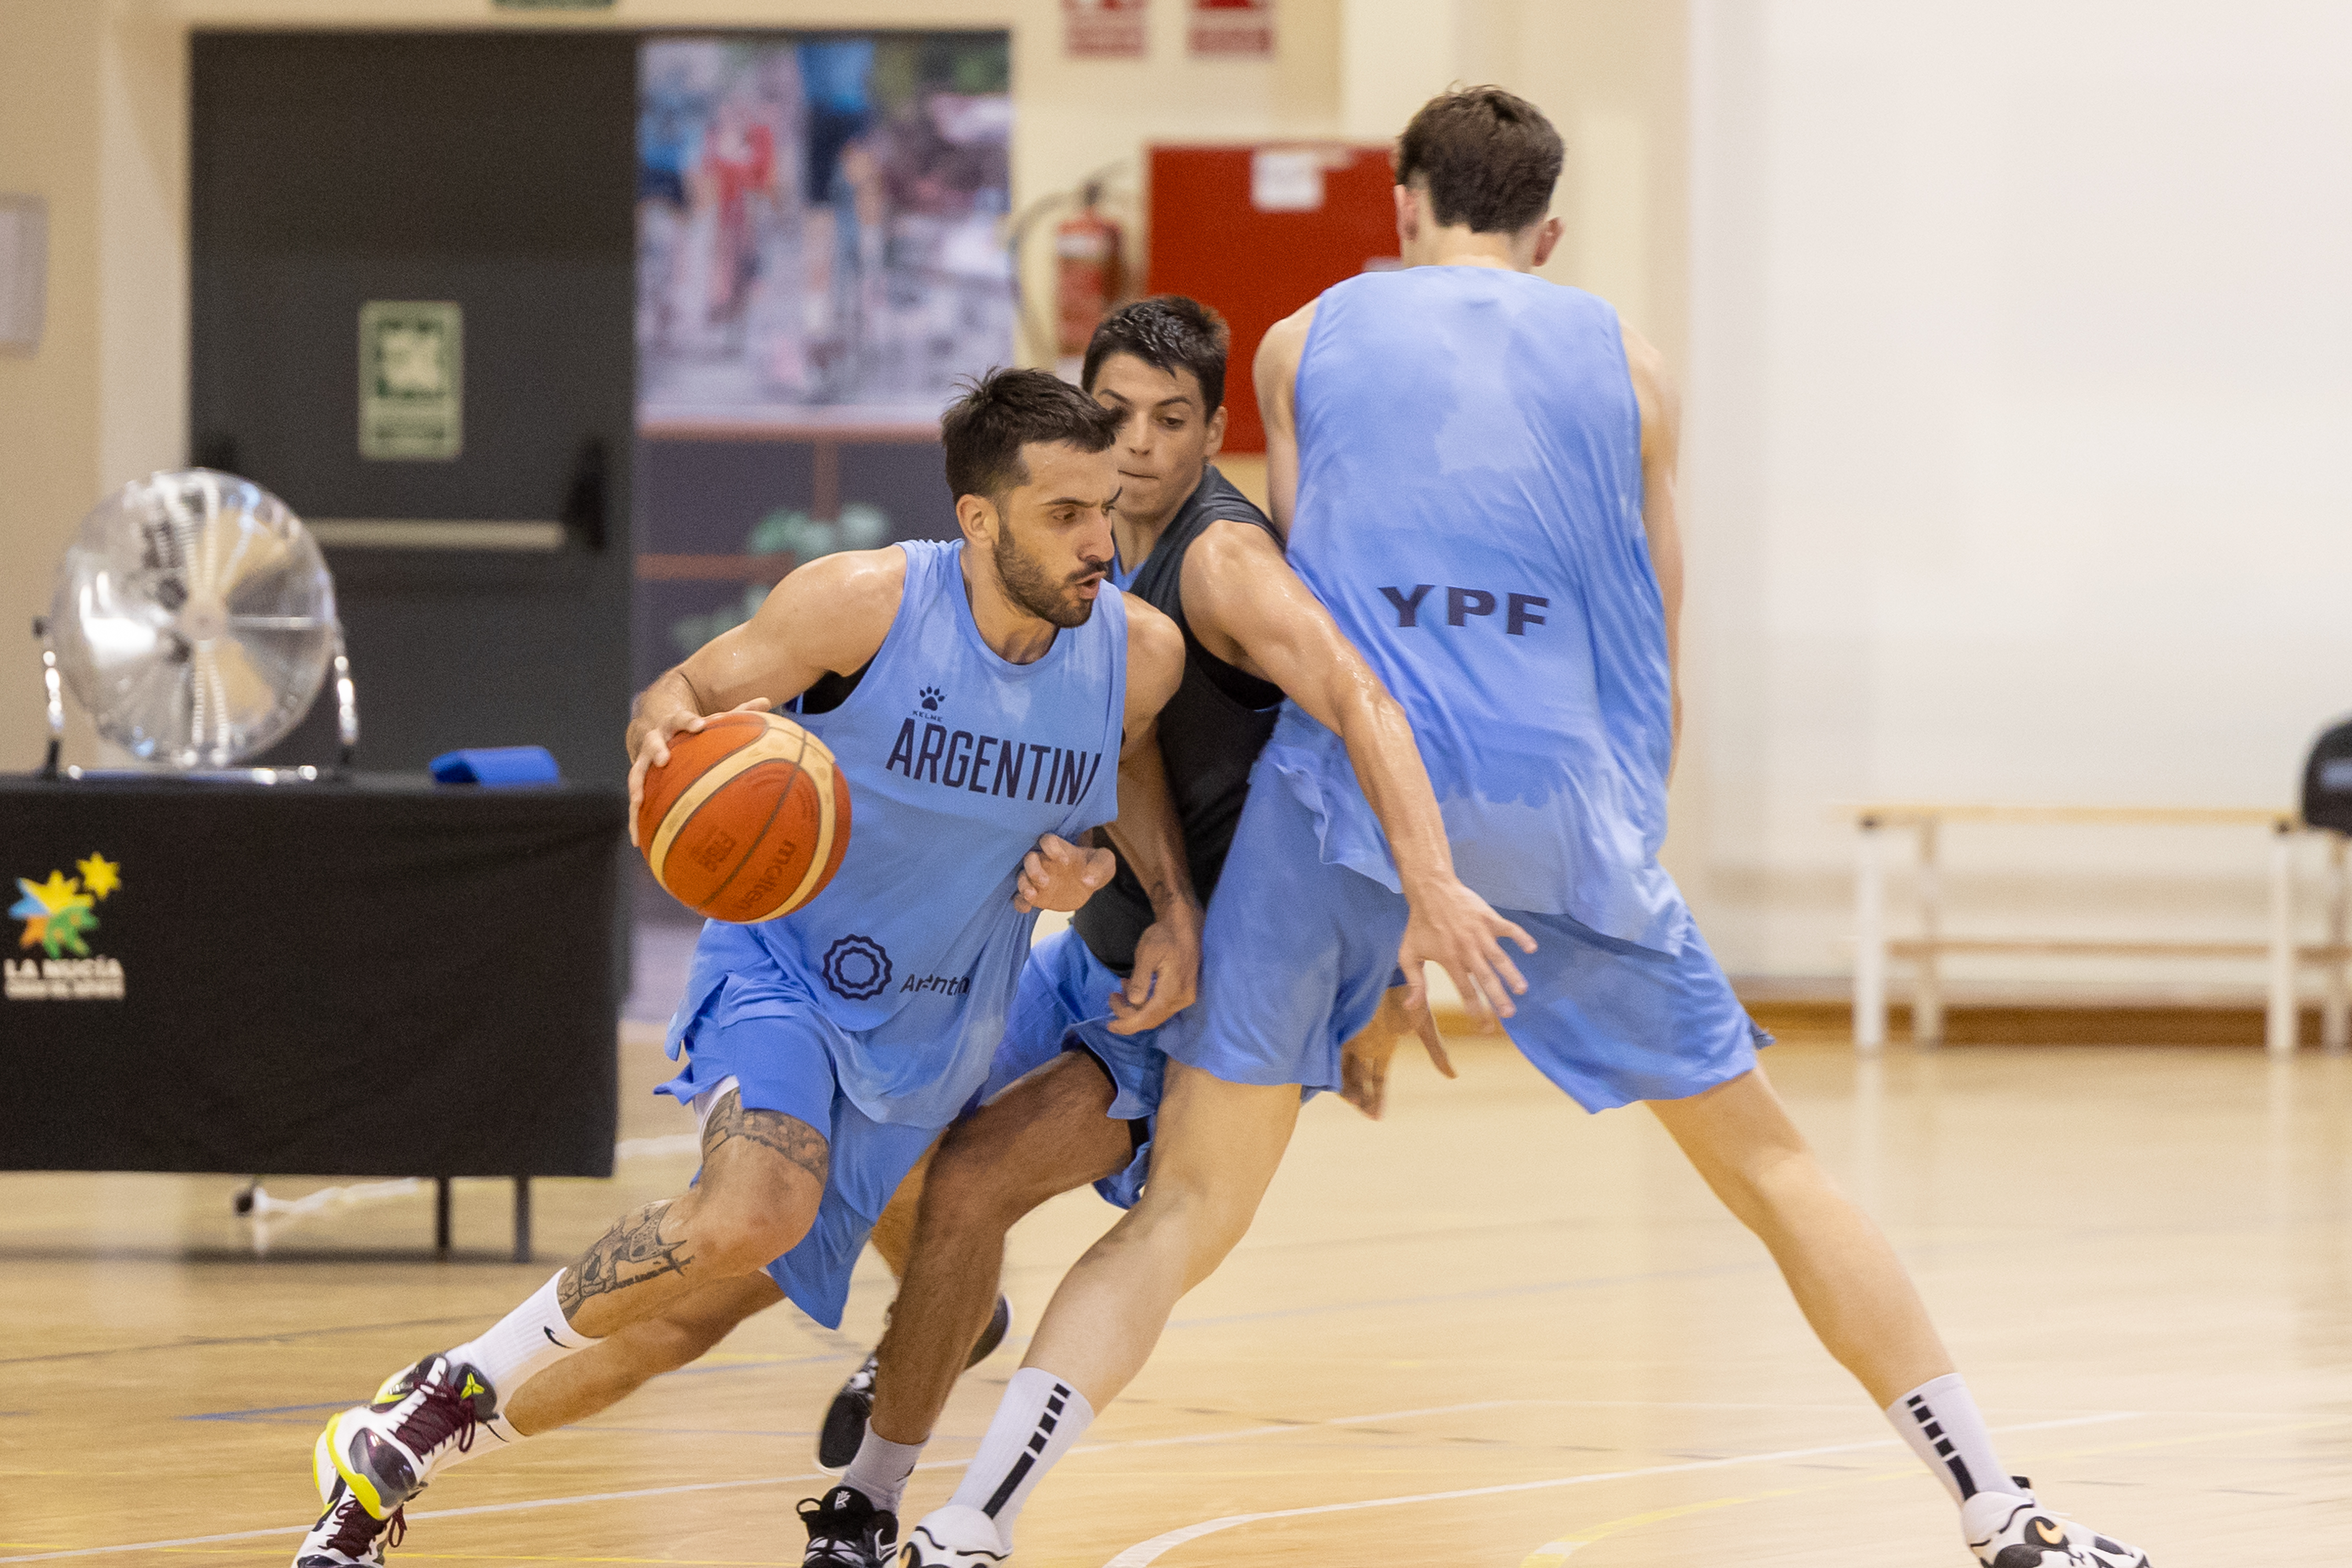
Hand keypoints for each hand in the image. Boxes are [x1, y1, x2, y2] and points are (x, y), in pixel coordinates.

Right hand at [626, 697, 770, 847]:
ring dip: (637, 787)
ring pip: (636, 773)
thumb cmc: (692, 731)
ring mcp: (644, 762)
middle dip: (656, 749)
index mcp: (674, 725)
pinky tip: (637, 841)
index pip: (681, 719)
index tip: (699, 726)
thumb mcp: (713, 720)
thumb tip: (767, 700)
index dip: (689, 722)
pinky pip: (635, 803)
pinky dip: (634, 820)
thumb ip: (739, 711)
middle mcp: (655, 741)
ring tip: (638, 802)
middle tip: (663, 759)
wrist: (657, 732)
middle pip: (652, 742)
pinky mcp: (640, 783)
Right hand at [1013, 833, 1115, 913]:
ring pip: (1021, 877)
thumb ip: (1099, 866)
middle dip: (1033, 869)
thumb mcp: (1105, 862)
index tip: (1066, 862)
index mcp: (1059, 849)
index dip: (1053, 849)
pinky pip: (1020, 898)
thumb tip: (1087, 880)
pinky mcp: (1036, 896)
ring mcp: (1038, 878)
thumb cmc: (1095, 867)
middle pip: (1029, 858)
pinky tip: (1027, 908)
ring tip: (1032, 896)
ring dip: (1024, 885)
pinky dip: (1020, 903)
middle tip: (1046, 881)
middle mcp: (1044, 861)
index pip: (1047, 840)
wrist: (1089, 885)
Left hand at [1106, 895, 1200, 1034]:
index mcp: (1173, 992)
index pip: (1147, 1018)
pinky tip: (1134, 986)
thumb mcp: (1147, 954)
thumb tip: (1133, 1002)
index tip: (1109, 1024)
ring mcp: (1185, 996)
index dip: (1126, 1025)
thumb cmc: (1164, 936)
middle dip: (1128, 1014)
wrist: (1185, 924)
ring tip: (1121, 987)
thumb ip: (1140, 979)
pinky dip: (1145, 1001)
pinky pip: (1162, 1005)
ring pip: (1156, 1014)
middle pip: (1151, 1019)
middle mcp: (1182, 1000)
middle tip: (1112, 997)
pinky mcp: (1184, 991)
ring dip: (1136, 1007)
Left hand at [1339, 986, 1455, 1119]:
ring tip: (1356, 1103)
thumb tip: (1453, 1076)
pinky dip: (1334, 1072)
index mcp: (1382, 1046)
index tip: (1377, 1118)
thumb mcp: (1424, 1024)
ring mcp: (1351, 1036)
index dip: (1377, 1098)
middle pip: (1359, 1079)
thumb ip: (1436, 1051)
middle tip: (1368, 1115)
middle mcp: (1364, 1045)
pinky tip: (1336, 1084)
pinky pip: (1332, 1055)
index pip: (1377, 1079)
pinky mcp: (1340, 1026)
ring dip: (1348, 1090)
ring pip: (1344, 1071)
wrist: (1391, 967)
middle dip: (1362, 1100)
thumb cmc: (1408, 993)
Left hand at [1396, 875, 1535, 1029]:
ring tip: (1522, 989)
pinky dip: (1521, 937)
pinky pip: (1508, 928)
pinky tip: (1531, 948)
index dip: (1475, 1008)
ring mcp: (1480, 933)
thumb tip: (1411, 1007)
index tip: (1484, 1024)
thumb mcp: (1408, 954)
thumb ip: (1414, 981)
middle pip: (1485, 977)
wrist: (1431, 890)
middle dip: (1498, 997)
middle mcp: (1467, 948)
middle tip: (1509, 1014)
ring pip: (1499, 957)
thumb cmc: (1419, 924)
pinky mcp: (1489, 918)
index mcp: (1449, 959)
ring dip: (1511, 973)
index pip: (1465, 989)